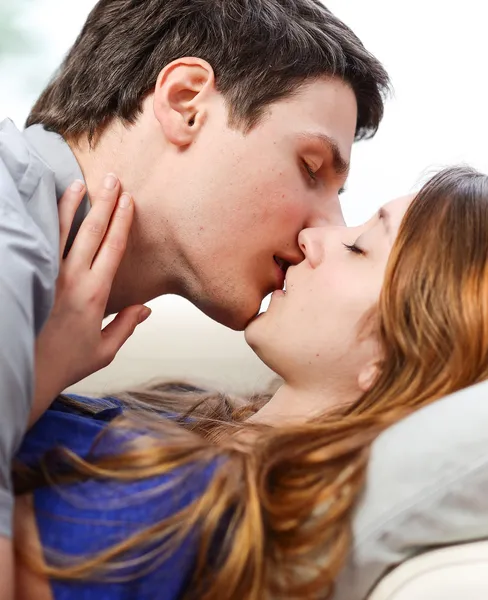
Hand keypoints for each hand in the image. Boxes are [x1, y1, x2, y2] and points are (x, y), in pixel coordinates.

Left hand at [31, 175, 150, 425]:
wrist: (26, 372)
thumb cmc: (65, 363)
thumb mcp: (104, 350)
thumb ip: (126, 325)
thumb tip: (145, 308)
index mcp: (95, 293)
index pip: (113, 248)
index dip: (122, 221)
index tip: (129, 201)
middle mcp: (73, 279)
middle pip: (92, 232)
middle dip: (105, 203)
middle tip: (113, 180)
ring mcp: (49, 276)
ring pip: (61, 231)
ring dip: (73, 205)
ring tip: (80, 183)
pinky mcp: (33, 278)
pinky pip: (40, 244)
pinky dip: (45, 224)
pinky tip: (46, 209)